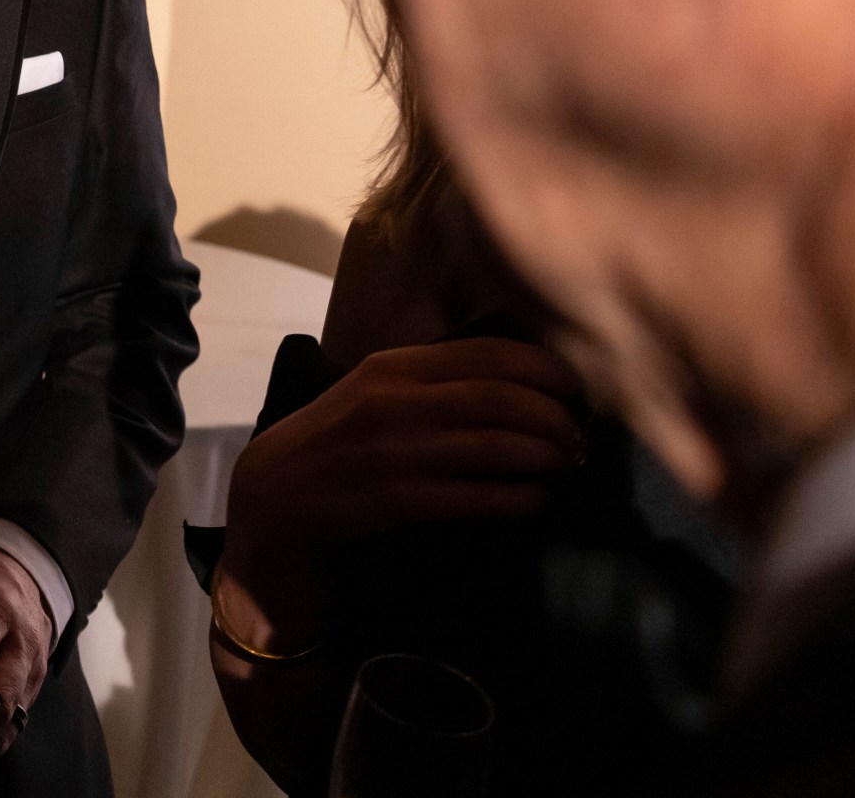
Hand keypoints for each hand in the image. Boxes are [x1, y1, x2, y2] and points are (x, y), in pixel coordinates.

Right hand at [214, 337, 582, 655]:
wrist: (274, 498)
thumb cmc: (336, 442)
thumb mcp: (374, 393)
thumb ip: (432, 380)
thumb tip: (517, 378)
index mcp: (393, 367)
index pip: (487, 353)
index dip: (544, 368)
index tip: (576, 387)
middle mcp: (394, 402)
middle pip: (500, 399)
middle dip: (554, 417)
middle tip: (580, 436)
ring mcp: (394, 453)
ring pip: (495, 447)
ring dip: (545, 457)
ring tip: (567, 464)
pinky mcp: (395, 502)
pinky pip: (475, 497)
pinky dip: (518, 497)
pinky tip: (538, 499)